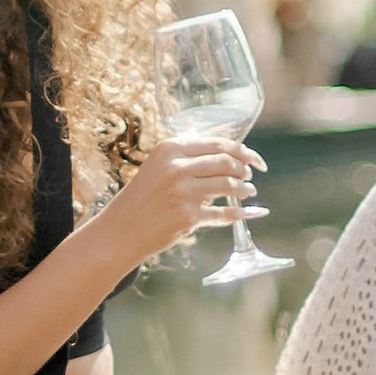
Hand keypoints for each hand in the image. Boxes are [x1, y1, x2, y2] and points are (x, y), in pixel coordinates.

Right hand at [107, 133, 262, 261]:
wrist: (120, 230)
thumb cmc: (143, 197)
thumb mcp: (158, 167)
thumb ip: (187, 157)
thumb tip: (228, 154)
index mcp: (169, 149)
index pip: (217, 144)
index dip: (242, 151)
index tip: (255, 159)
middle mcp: (176, 167)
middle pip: (226, 163)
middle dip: (244, 169)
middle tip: (250, 176)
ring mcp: (183, 192)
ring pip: (228, 185)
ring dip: (244, 189)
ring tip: (248, 192)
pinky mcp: (187, 217)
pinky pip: (223, 213)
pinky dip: (239, 213)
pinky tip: (247, 213)